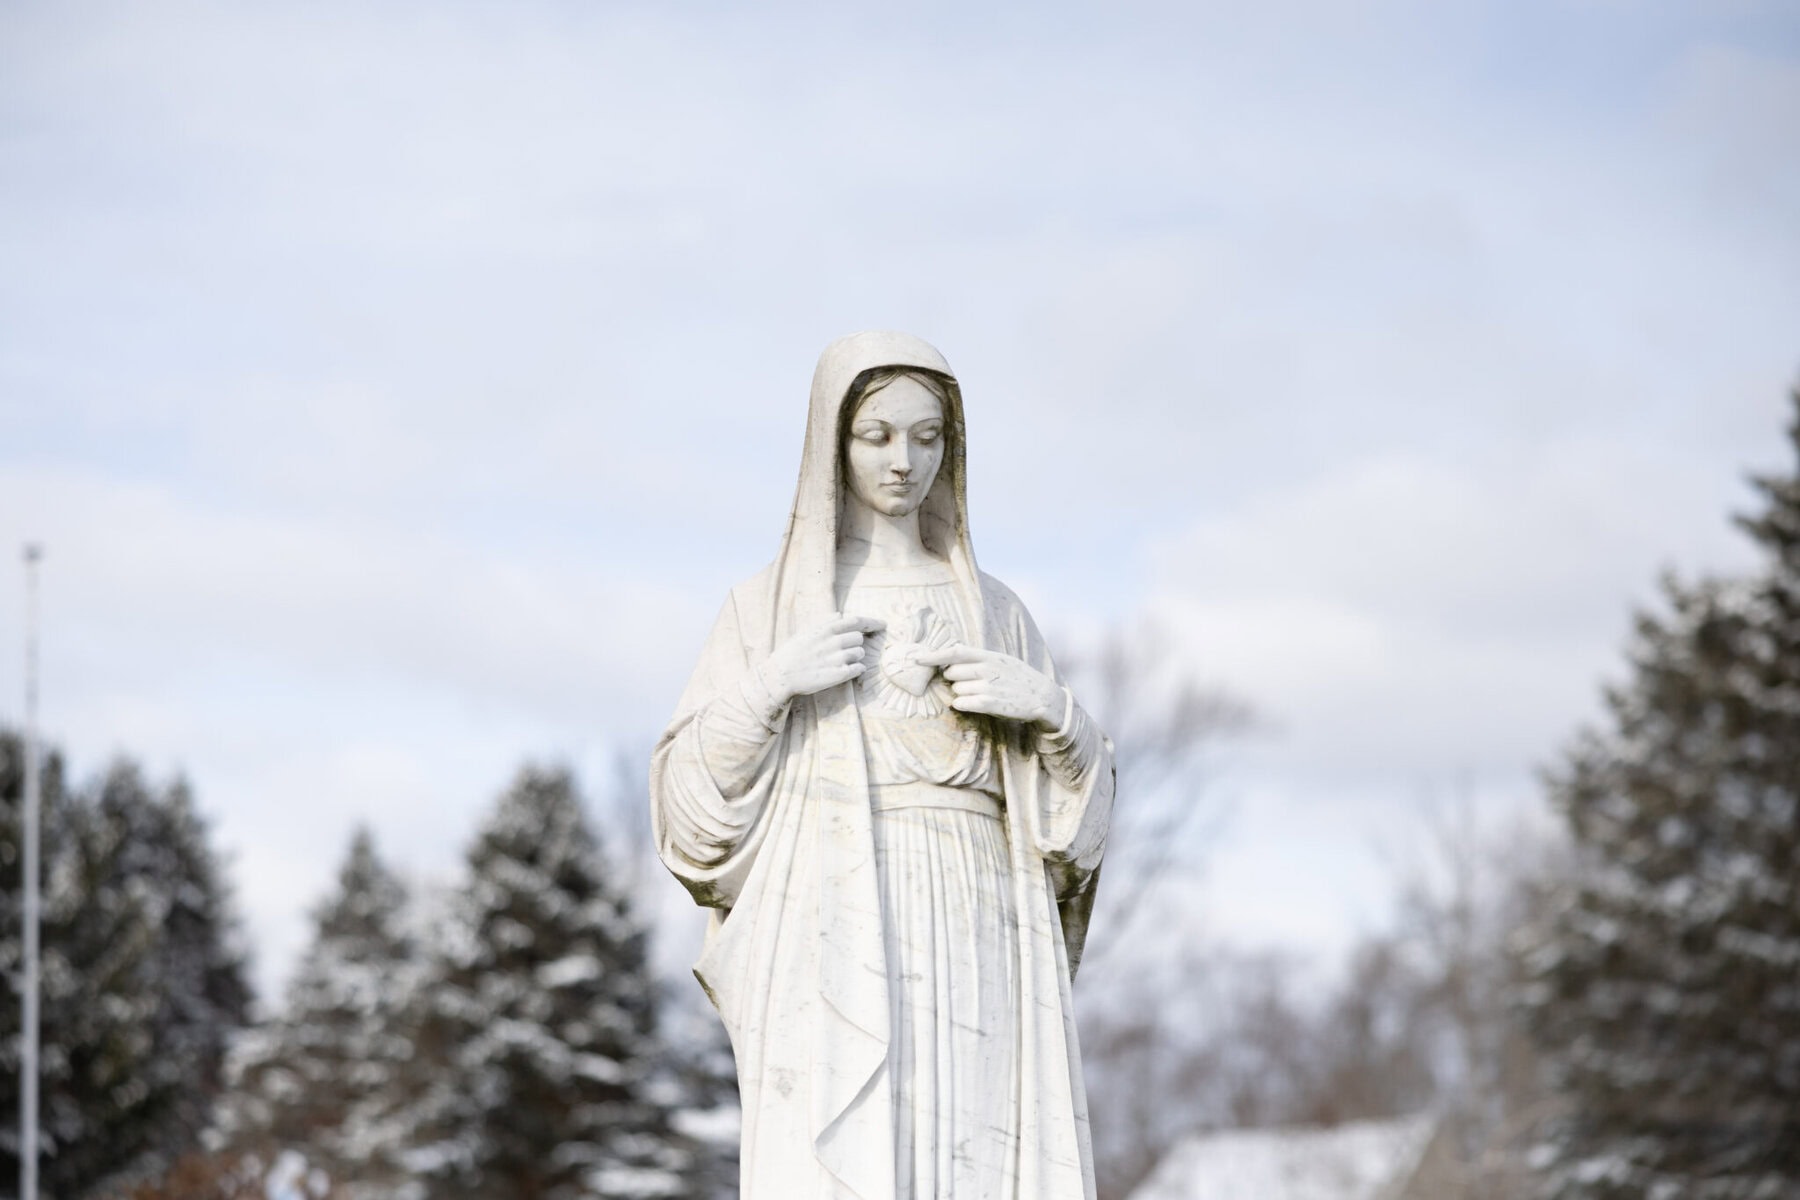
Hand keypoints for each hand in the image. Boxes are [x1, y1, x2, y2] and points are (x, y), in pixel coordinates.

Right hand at [758, 614, 885, 703]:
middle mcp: (834, 642)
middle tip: (843, 649)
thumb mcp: (806, 631)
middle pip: (859, 638)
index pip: (857, 621)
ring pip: (860, 653)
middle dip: (855, 643)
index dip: (873, 623)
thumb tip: (840, 615)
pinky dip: (857, 669)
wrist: (781, 675)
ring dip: (855, 656)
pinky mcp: (839, 675)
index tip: (882, 625)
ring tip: (839, 661)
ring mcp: (837, 659)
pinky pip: (859, 669)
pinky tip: (846, 670)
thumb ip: (825, 622)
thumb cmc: (793, 652)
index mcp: (826, 629)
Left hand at [914, 643, 1064, 727]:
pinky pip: (962, 704)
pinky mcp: (991, 704)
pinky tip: (974, 704)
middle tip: (970, 684)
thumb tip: (952, 656)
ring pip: (956, 690)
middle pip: (951, 673)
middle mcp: (987, 668)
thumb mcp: (1002, 660)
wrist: (1043, 697)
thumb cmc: (1019, 678)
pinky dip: (963, 705)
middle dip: (954, 681)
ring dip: (962, 695)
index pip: (955, 652)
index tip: (917, 659)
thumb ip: (979, 658)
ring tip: (980, 695)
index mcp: (988, 655)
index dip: (933, 655)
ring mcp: (989, 686)